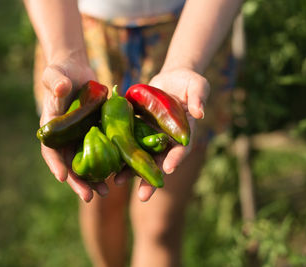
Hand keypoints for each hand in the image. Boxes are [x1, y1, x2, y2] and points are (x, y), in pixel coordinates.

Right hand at [39, 56, 108, 201]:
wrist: (77, 71)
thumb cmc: (62, 71)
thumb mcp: (56, 74)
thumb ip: (55, 81)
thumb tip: (60, 89)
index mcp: (52, 128)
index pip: (50, 150)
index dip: (56, 164)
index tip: (63, 177)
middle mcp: (66, 138)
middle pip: (70, 164)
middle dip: (78, 182)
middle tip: (89, 197)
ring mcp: (80, 138)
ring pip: (86, 164)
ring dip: (94, 180)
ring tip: (105, 193)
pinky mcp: (95, 134)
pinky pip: (101, 152)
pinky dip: (108, 164)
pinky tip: (118, 175)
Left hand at [114, 67, 209, 200]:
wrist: (169, 81)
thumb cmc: (187, 83)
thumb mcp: (197, 86)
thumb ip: (199, 98)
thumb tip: (200, 113)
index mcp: (183, 133)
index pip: (181, 149)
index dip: (175, 159)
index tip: (168, 169)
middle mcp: (166, 140)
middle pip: (159, 162)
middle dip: (151, 179)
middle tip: (143, 196)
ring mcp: (150, 137)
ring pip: (140, 157)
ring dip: (130, 171)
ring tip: (117, 182)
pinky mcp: (136, 130)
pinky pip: (126, 143)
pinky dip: (117, 152)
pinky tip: (106, 162)